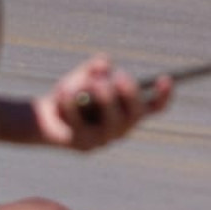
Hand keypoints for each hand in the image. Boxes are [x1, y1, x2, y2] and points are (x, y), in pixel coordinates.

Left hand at [35, 55, 164, 151]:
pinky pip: (81, 123)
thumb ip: (95, 67)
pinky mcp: (83, 144)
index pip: (154, 107)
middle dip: (129, 94)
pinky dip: (70, 103)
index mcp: (129, 110)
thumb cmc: (74, 93)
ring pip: (111, 122)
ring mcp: (103, 139)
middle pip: (135, 114)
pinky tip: (62, 92)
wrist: (45, 118)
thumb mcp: (85, 75)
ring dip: (102, 99)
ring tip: (90, 83)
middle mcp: (121, 128)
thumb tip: (104, 65)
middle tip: (119, 77)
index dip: (164, 96)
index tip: (165, 79)